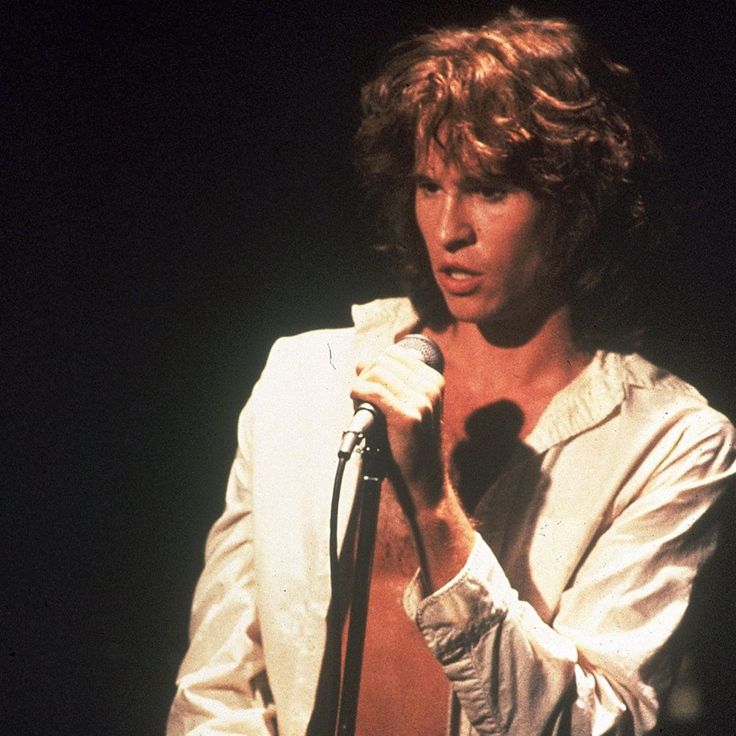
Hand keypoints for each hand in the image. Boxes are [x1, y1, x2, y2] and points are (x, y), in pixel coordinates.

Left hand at [351, 342, 444, 510]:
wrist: (423, 476)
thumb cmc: (411, 442)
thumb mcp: (406, 405)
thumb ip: (388, 382)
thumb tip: (362, 363)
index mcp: (434, 381)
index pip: (395, 354)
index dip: (375, 364)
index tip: (367, 381)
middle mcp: (431, 388)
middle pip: (384, 361)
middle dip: (366, 373)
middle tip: (359, 392)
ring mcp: (422, 402)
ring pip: (377, 374)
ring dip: (361, 384)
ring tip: (358, 399)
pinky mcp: (408, 417)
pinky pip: (375, 392)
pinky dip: (359, 393)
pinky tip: (356, 400)